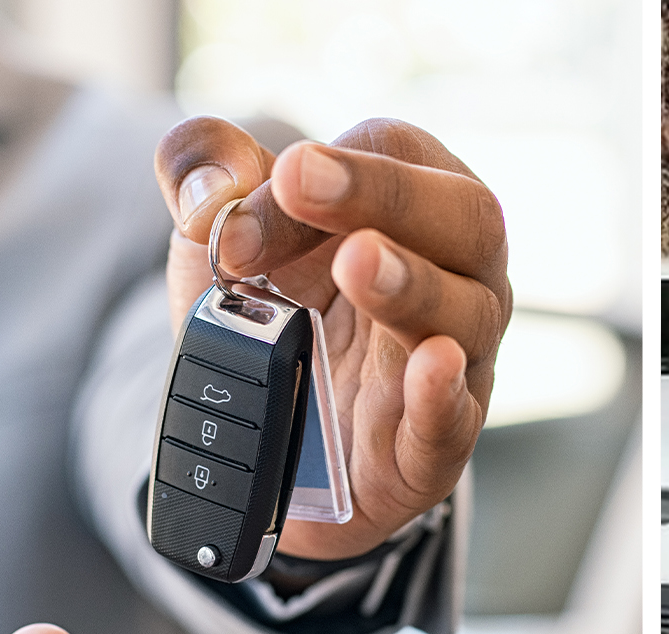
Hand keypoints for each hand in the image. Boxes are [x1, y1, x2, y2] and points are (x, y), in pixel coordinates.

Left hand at [155, 117, 511, 559]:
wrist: (266, 429)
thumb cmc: (272, 308)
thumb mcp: (222, 230)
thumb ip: (202, 173)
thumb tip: (211, 189)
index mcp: (412, 200)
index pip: (395, 154)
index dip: (334, 166)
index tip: (273, 184)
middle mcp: (455, 273)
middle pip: (466, 219)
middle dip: (386, 195)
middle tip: (303, 186)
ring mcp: (458, 360)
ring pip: (467, 316)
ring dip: (411, 286)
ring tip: (356, 265)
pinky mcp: (434, 445)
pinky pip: (455, 419)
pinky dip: (441, 393)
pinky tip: (430, 364)